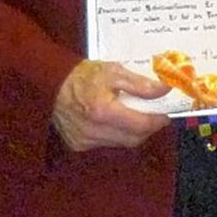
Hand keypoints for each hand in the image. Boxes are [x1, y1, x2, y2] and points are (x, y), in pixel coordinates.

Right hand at [52, 59, 169, 151]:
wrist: (52, 82)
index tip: (165, 114)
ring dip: (131, 132)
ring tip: (132, 115)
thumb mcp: (114, 72)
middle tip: (153, 116)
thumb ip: (141, 84)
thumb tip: (164, 90)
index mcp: (103, 111)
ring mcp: (84, 140)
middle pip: (133, 139)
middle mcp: (93, 130)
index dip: (157, 121)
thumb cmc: (83, 75)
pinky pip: (105, 143)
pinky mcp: (77, 144)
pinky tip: (112, 120)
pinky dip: (114, 134)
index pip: (141, 126)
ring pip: (120, 143)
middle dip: (147, 129)